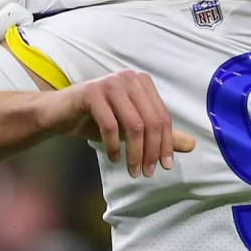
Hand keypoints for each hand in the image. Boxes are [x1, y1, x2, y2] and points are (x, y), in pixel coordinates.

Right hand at [44, 70, 195, 177]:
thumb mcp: (130, 128)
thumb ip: (159, 135)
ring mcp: (110, 83)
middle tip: (146, 172)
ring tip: (132, 170)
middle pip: (151, 121)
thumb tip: (192, 145)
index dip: (166, 144)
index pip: (163, 117)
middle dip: (151, 151)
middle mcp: (129, 78)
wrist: (58, 113)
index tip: (164, 166)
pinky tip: (113, 158)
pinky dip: (113, 146)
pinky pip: (110, 125)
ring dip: (135, 153)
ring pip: (134, 125)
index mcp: (142, 82)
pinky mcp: (91, 92)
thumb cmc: (96, 119)